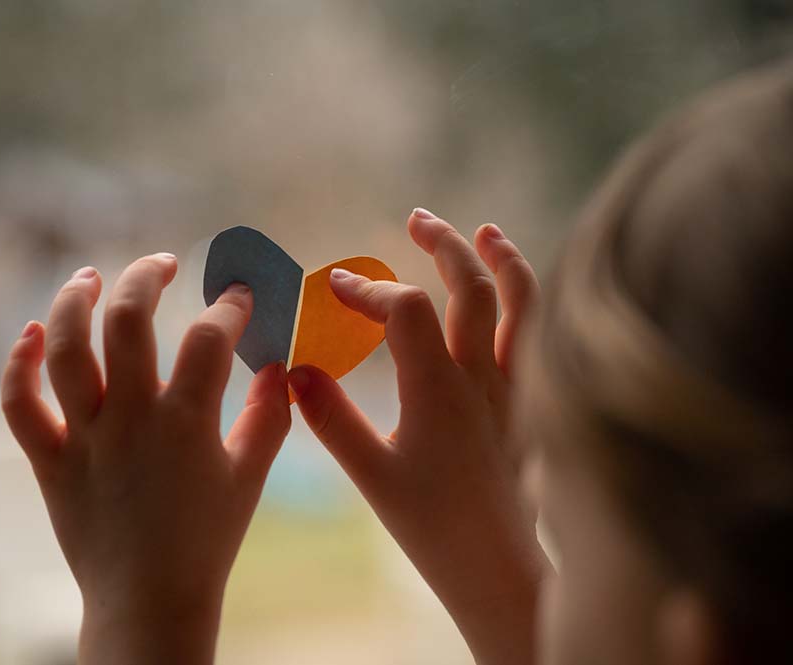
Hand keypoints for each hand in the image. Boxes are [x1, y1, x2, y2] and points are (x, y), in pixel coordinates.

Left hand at [1, 255, 290, 664]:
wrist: (150, 603)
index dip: (228, 305)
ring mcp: (84, 438)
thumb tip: (279, 365)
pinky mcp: (50, 460)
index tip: (236, 296)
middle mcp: (131, 419)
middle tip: (163, 263)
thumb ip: (269, 416)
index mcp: (186, 422)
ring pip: (65, 348)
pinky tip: (33, 332)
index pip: (209, 337)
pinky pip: (19, 406)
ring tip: (89, 276)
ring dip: (74, 300)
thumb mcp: (249, 477)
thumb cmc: (207, 541)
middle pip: (128, 320)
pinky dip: (18, 365)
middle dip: (146, 276)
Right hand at [289, 210, 549, 664]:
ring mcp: (517, 388)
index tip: (333, 285)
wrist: (501, 569)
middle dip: (443, 244)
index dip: (366, 287)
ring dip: (503, 261)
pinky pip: (538, 336)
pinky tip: (514, 298)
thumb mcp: (372, 475)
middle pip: (471, 286)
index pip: (404, 307)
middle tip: (418, 218)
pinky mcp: (533, 405)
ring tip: (486, 232)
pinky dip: (527, 302)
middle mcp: (484, 376)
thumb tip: (297, 370)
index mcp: (439, 388)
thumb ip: (331, 418)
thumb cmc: (435, 528)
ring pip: (522, 304)